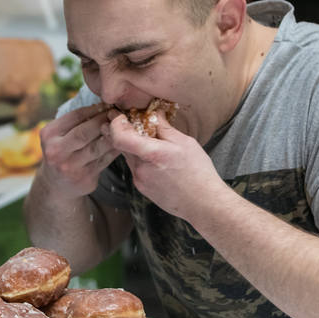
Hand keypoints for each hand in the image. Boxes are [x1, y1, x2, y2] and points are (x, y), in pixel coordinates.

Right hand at [38, 103, 118, 199]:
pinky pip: (105, 160)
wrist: (56, 185)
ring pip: (97, 147)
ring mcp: (70, 167)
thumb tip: (104, 105)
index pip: (75, 116)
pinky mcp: (85, 178)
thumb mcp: (59, 135)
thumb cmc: (62, 152)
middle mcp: (56, 151)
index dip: (95, 109)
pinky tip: (123, 142)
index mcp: (49, 135)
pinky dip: (115, 149)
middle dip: (104, 121)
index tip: (108, 105)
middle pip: (85, 132)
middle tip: (118, 114)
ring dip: (113, 135)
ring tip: (122, 127)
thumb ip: (76, 122)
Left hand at [105, 109, 225, 219]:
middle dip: (124, 132)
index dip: (115, 125)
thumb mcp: (185, 143)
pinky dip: (140, 159)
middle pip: (122, 146)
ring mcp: (140, 180)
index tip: (121, 117)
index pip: (119, 137)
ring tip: (150, 141)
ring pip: (129, 157)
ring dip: (134, 146)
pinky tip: (155, 159)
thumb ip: (165, 128)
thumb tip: (154, 114)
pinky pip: (135, 169)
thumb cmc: (198, 173)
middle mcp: (141, 169)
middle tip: (129, 121)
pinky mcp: (142, 188)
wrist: (202, 203)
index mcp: (152, 154)